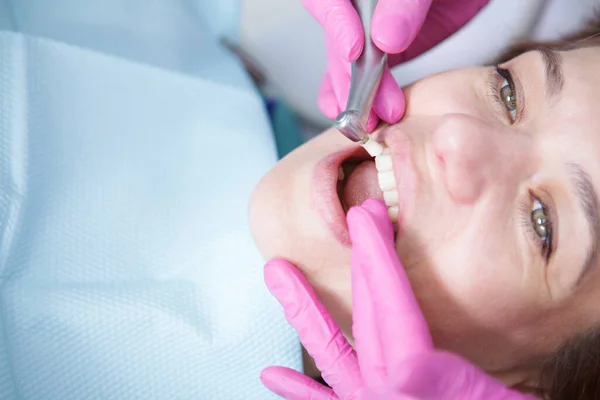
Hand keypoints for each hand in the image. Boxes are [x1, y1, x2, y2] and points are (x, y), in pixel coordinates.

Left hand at [260, 199, 535, 399]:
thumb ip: (447, 390)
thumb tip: (404, 365)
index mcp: (413, 388)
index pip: (392, 310)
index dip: (379, 259)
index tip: (365, 218)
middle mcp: (383, 398)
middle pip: (367, 319)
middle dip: (363, 264)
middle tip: (358, 219)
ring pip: (331, 354)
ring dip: (304, 311)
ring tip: (276, 275)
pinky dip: (301, 390)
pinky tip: (272, 374)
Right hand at [303, 0, 489, 129]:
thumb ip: (405, 4)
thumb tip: (383, 40)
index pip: (329, 3)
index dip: (337, 27)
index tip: (354, 51)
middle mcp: (353, 10)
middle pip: (336, 45)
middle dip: (353, 79)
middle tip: (372, 106)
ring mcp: (363, 32)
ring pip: (345, 67)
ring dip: (354, 98)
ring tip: (369, 122)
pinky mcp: (379, 54)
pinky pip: (360, 78)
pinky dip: (358, 100)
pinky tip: (362, 118)